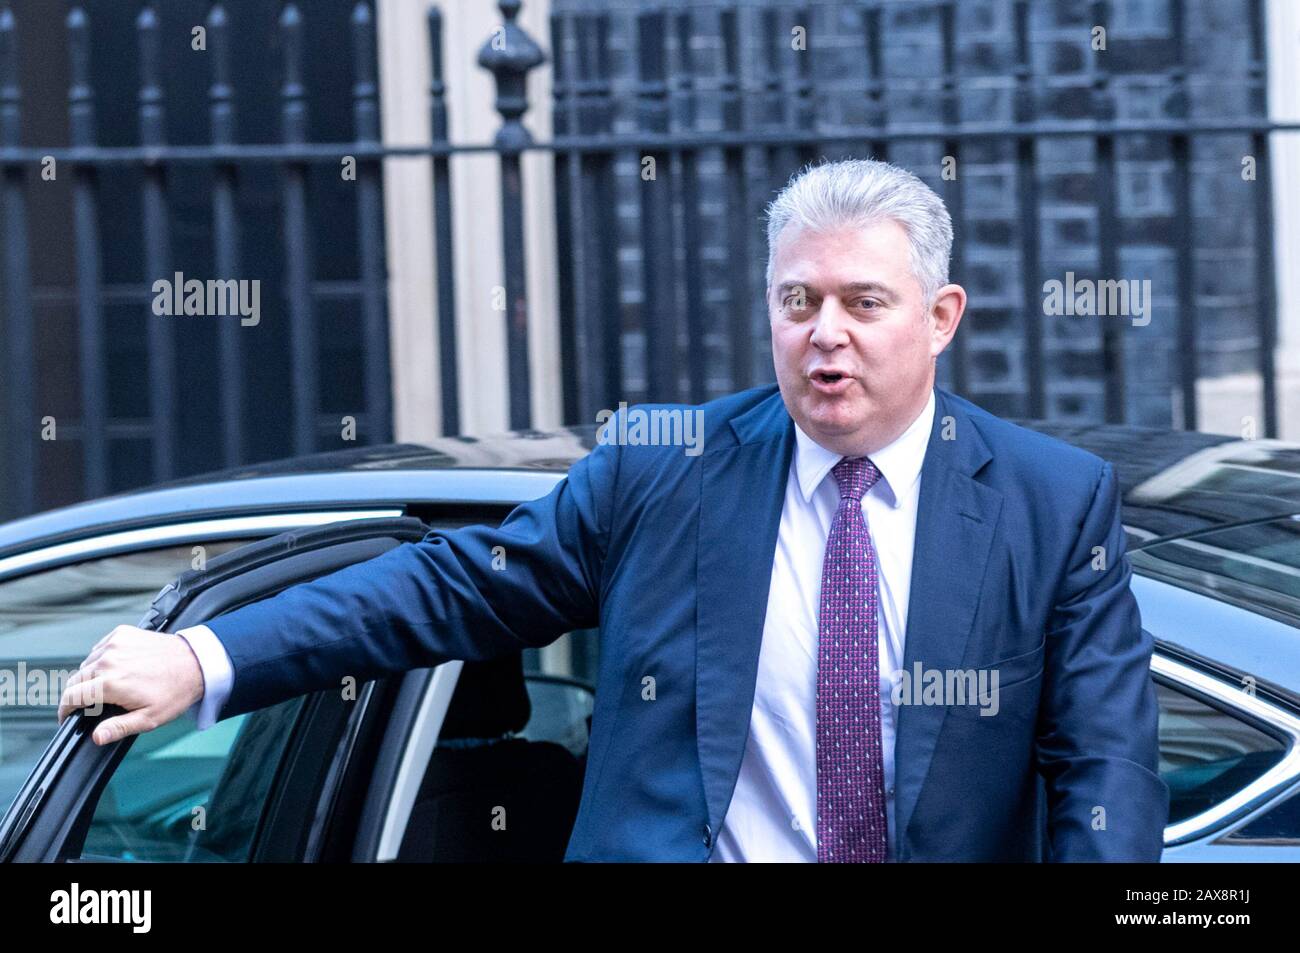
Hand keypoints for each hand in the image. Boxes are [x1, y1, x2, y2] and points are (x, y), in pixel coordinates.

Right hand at [58, 625, 204, 744]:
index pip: (71, 696)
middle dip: (78, 694)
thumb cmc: (176, 690)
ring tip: (110, 686)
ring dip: (91, 675)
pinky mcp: (122, 633)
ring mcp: (114, 643)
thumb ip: (119, 728)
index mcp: (110, 683)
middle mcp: (108, 660)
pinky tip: (118, 667)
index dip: (65, 709)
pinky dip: (102, 658)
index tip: (67, 716)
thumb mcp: (149, 718)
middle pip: (75, 679)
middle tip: (91, 704)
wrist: (196, 662)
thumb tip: (97, 737)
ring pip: (87, 663)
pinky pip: (100, 648)